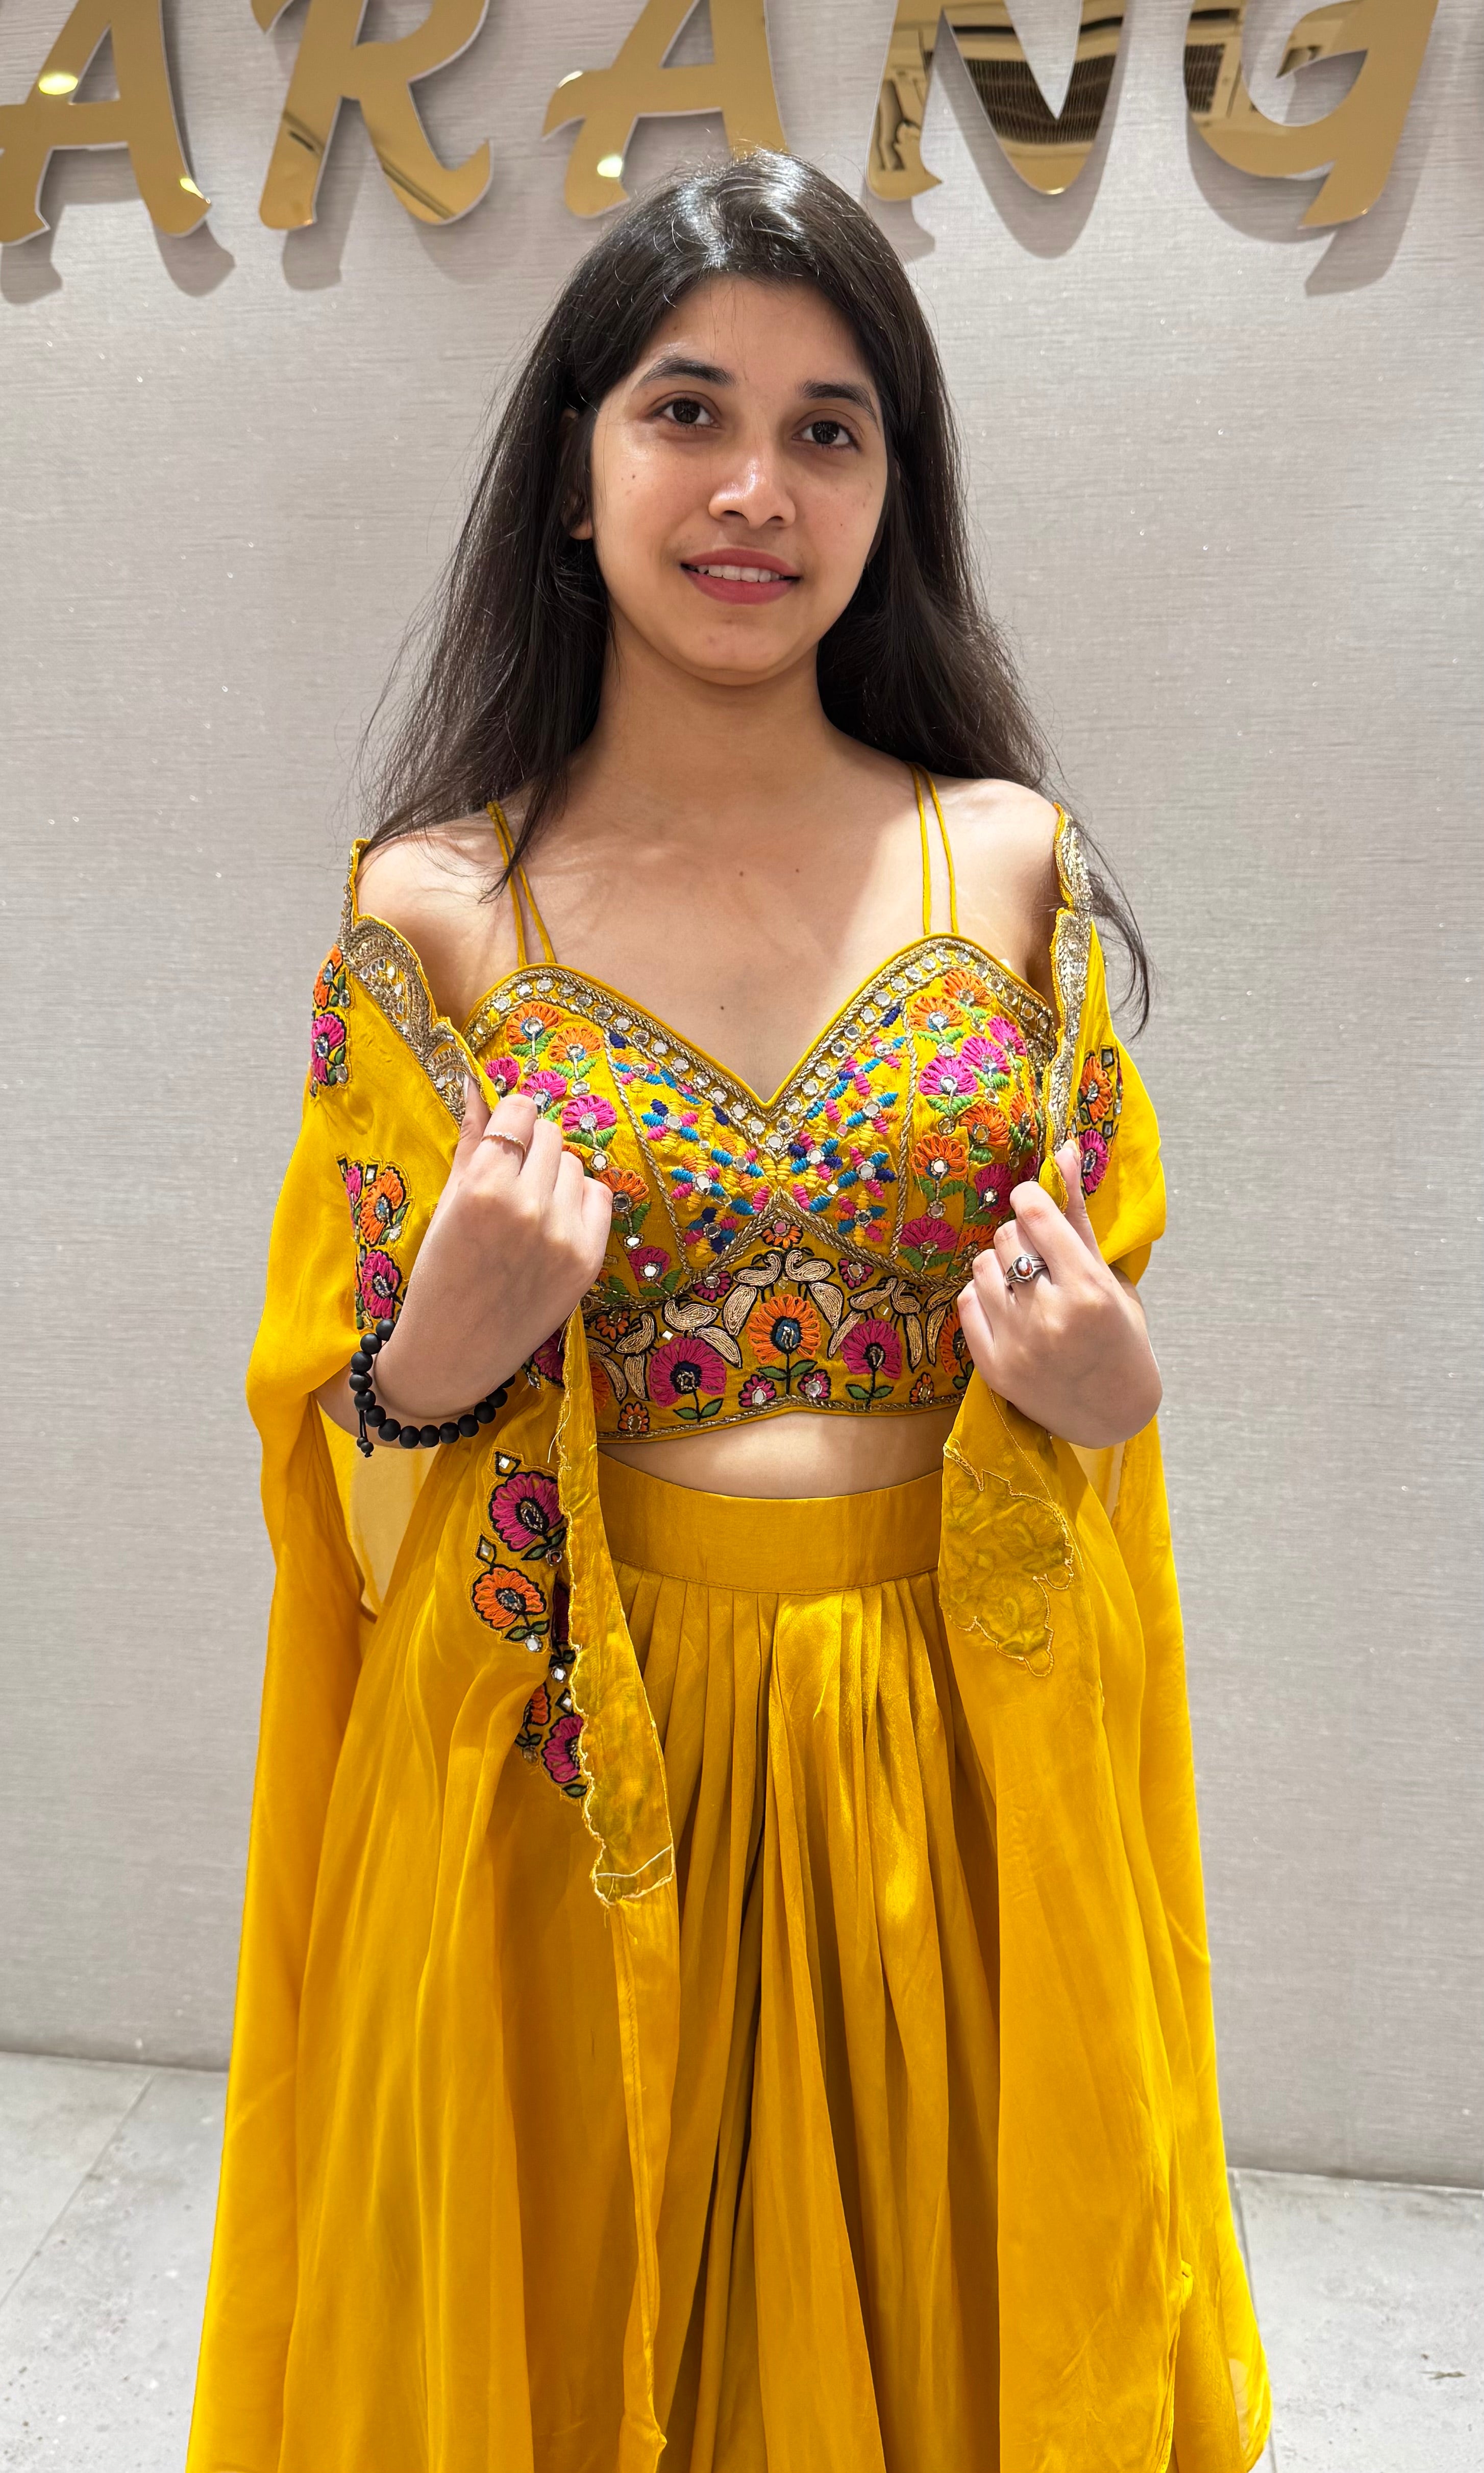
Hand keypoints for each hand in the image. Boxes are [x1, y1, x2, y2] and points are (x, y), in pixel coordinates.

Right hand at [368, 1077, 612, 1423]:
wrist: (455, 1351)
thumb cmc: (439, 1273)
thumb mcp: (446, 1202)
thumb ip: (468, 1140)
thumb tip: (474, 1084)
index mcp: (482, 1187)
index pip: (519, 1111)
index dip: (511, 1119)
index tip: (504, 1136)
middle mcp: (527, 1206)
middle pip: (551, 1134)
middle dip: (531, 1146)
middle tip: (512, 1178)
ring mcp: (563, 1235)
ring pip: (574, 1165)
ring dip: (554, 1175)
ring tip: (529, 1208)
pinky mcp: (588, 1259)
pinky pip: (599, 1196)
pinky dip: (579, 1201)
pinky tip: (554, 1222)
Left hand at [956, 1139, 1160, 1447]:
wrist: (1114, 1414)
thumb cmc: (1121, 1339)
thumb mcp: (1110, 1278)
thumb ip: (1079, 1218)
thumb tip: (1065, 1149)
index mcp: (1089, 1291)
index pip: (1035, 1215)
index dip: (1029, 1198)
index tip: (1033, 1203)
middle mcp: (1050, 1316)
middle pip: (1006, 1237)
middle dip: (1020, 1236)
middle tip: (1038, 1255)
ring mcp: (1017, 1344)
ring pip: (981, 1267)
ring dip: (1000, 1266)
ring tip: (1024, 1284)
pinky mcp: (992, 1366)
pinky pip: (966, 1302)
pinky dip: (983, 1297)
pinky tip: (1008, 1308)